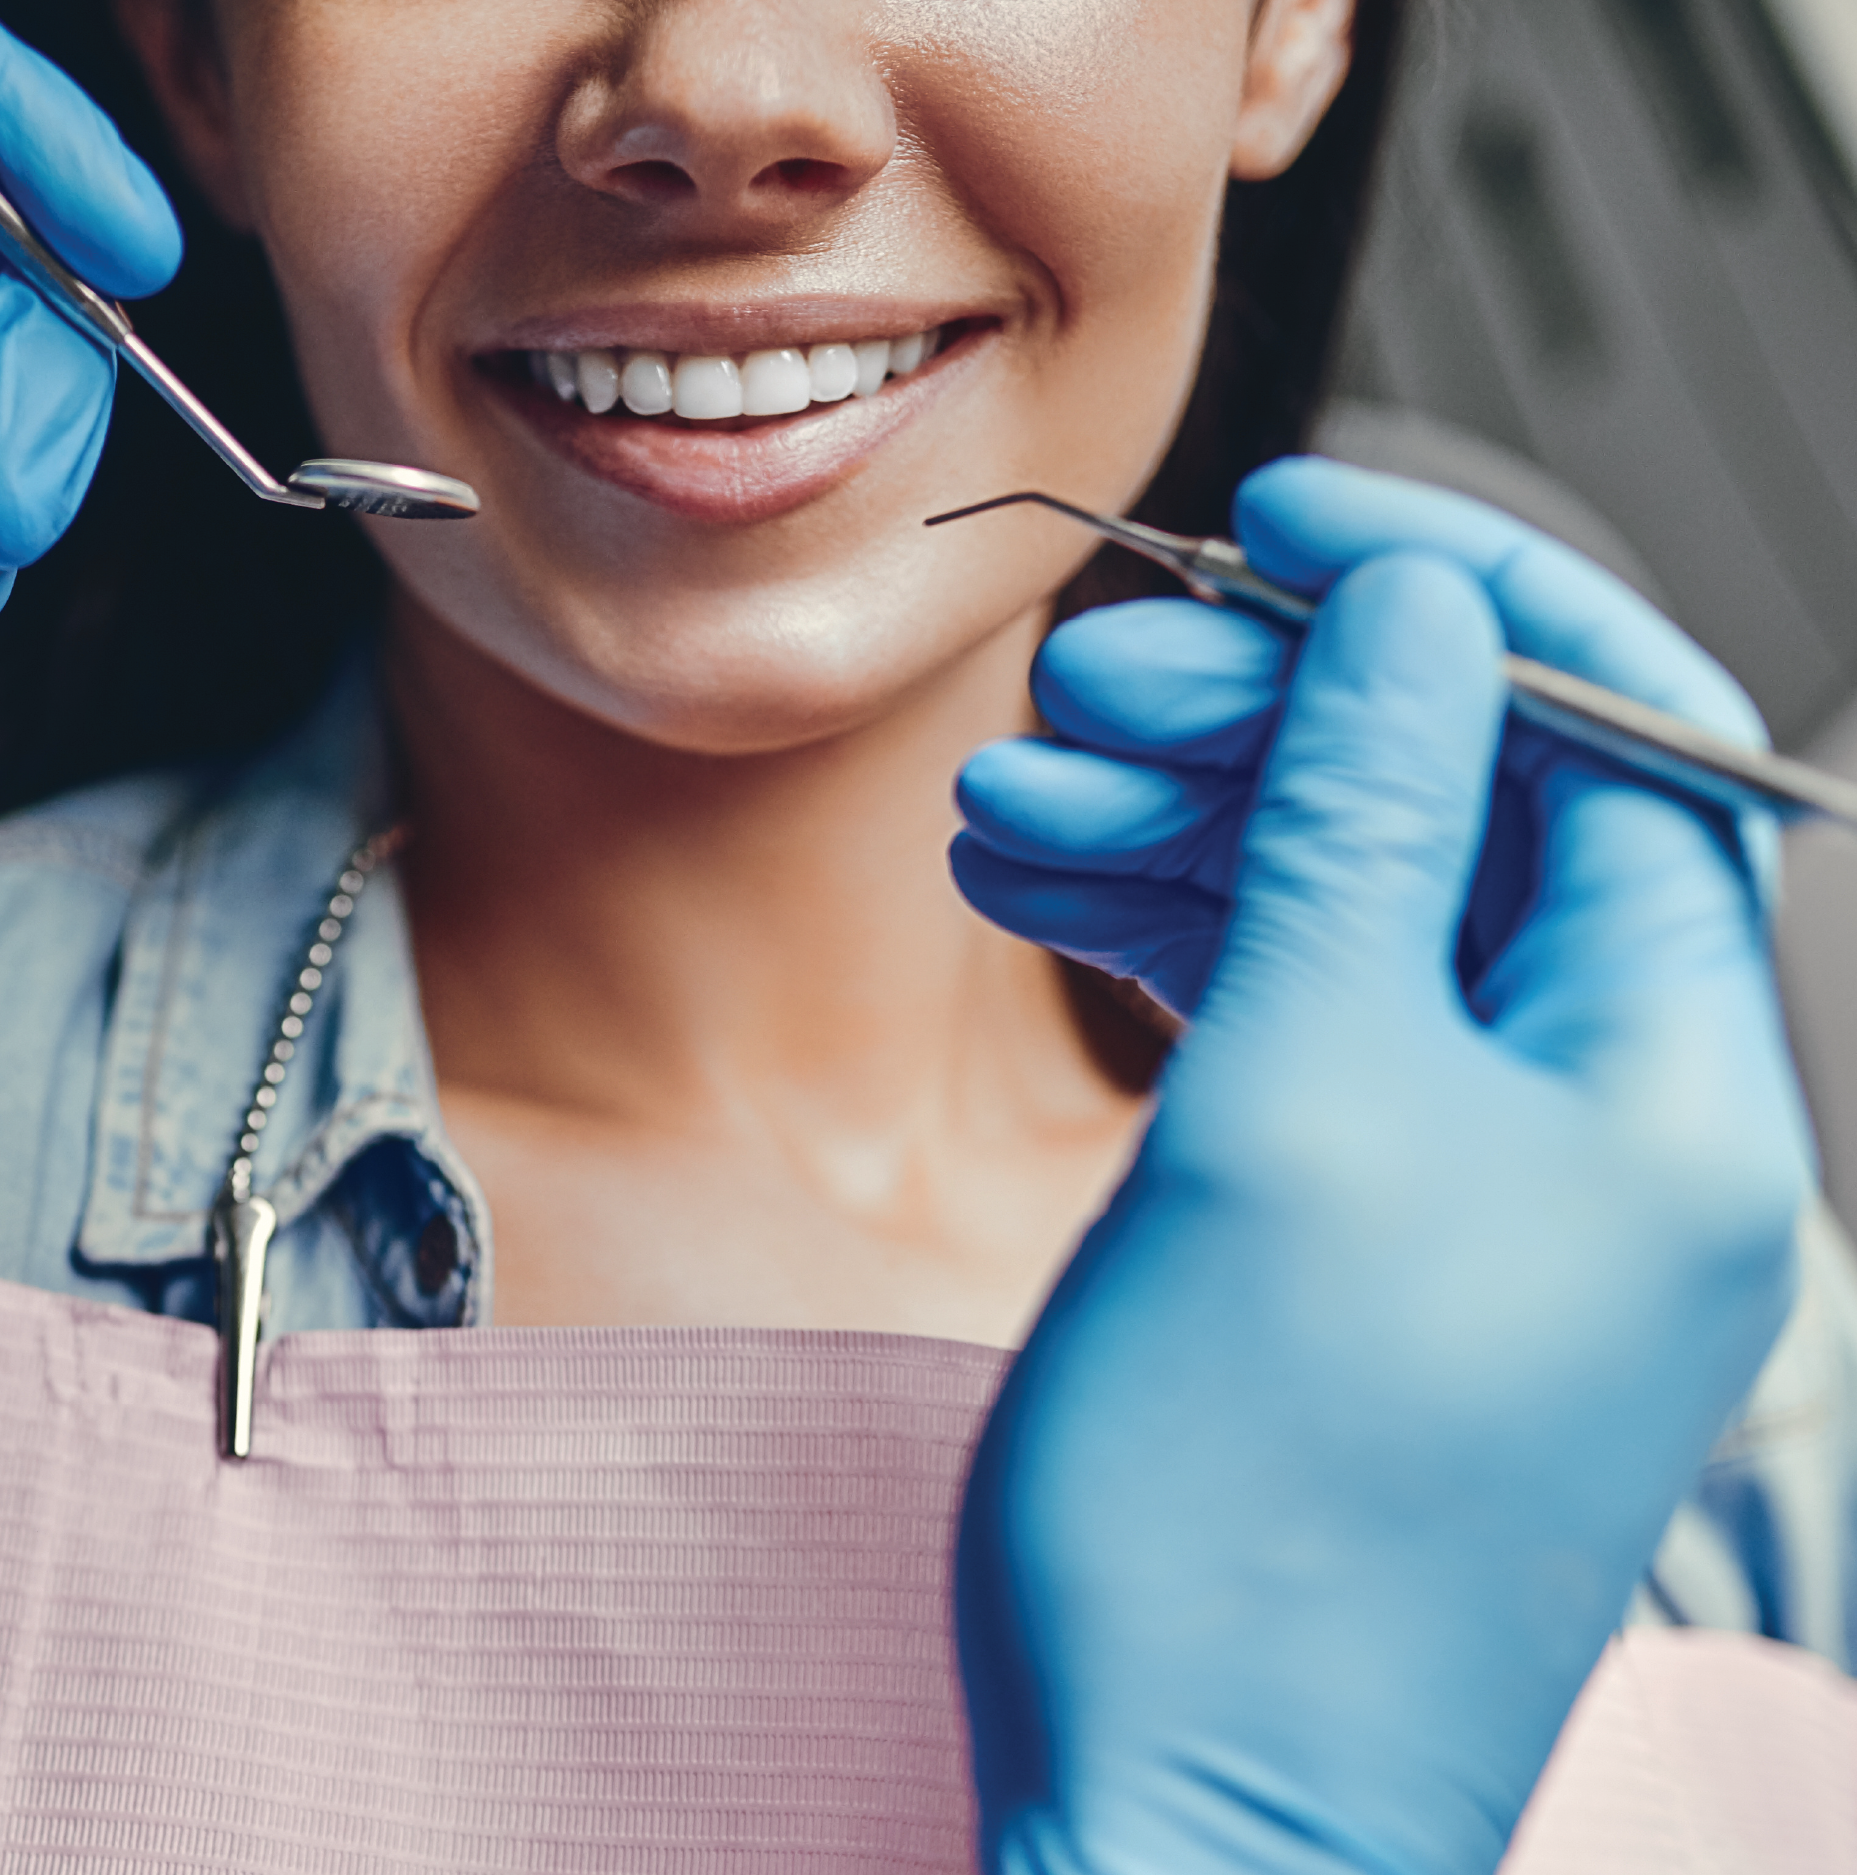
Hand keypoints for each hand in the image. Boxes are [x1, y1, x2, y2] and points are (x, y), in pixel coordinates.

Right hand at [949, 461, 1809, 1872]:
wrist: (1183, 1818)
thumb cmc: (1247, 1524)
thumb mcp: (1295, 1108)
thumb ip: (1359, 834)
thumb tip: (1416, 618)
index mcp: (1674, 1093)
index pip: (1614, 745)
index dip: (1454, 600)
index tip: (1289, 520)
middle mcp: (1618, 1137)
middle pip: (1468, 823)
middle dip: (1276, 725)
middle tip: (1086, 680)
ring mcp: (1496, 1202)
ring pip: (1359, 923)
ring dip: (1191, 834)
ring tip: (1004, 804)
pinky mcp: (1379, 1257)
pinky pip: (1304, 1039)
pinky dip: (1178, 954)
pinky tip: (1039, 904)